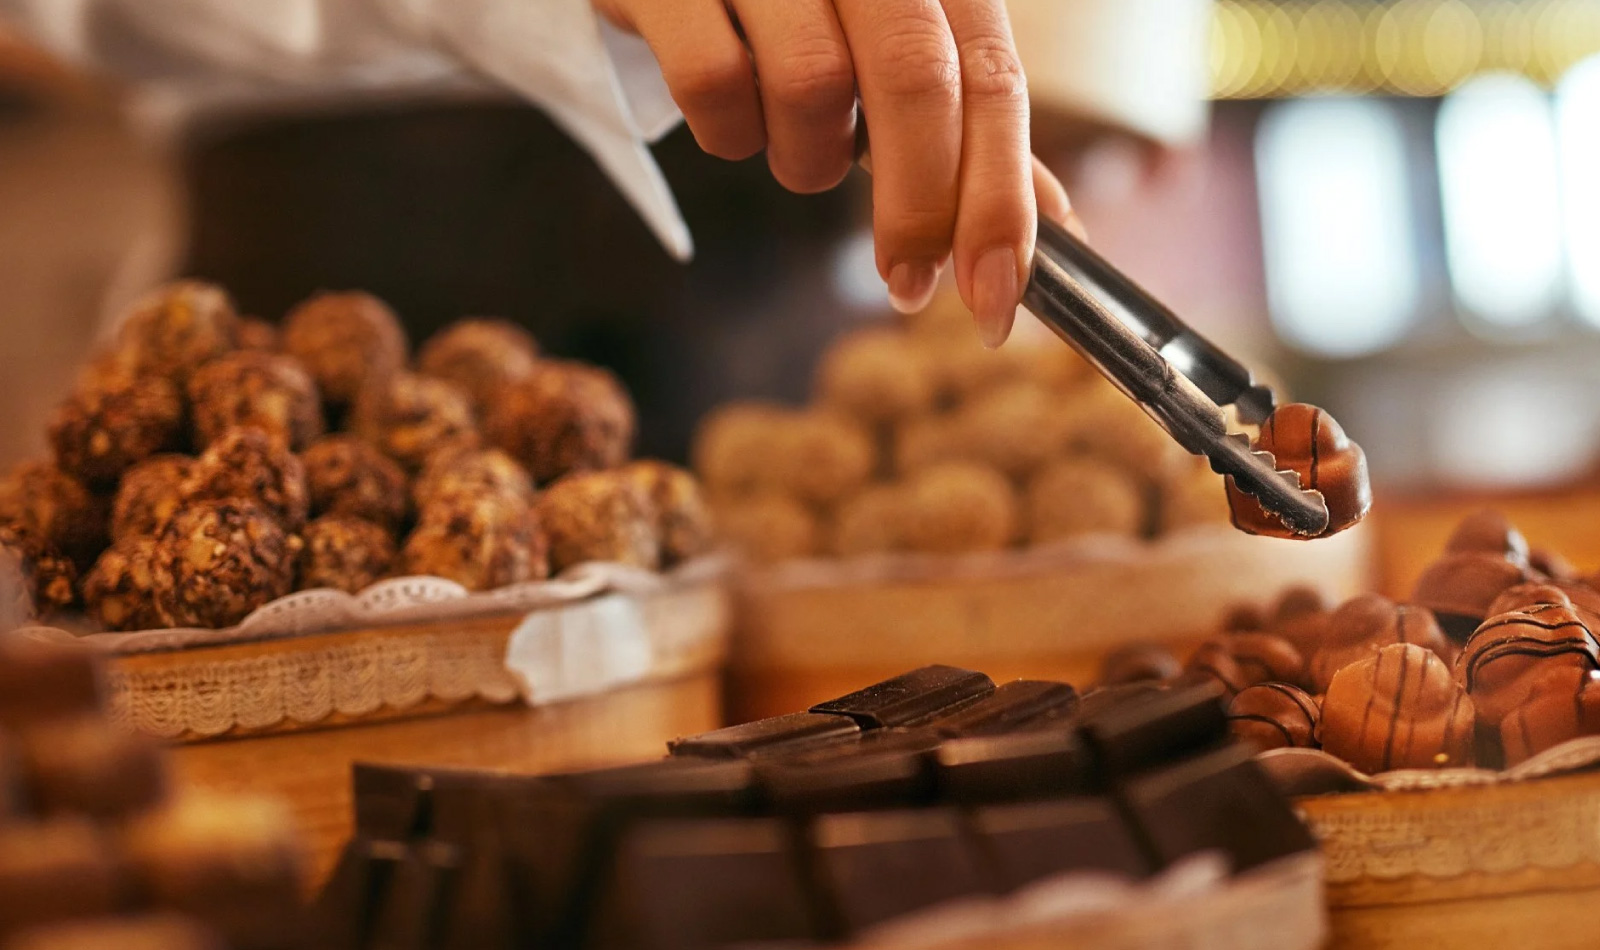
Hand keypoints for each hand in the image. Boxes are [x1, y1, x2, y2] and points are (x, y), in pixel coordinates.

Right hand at [593, 0, 1073, 346]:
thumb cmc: (800, 5)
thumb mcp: (897, 45)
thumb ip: (969, 124)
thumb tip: (1057, 227)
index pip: (993, 77)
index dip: (1001, 200)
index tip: (996, 297)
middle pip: (916, 80)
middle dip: (920, 207)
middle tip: (908, 282)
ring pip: (810, 88)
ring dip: (807, 158)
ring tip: (794, 143)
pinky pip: (714, 84)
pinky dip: (729, 130)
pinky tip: (735, 113)